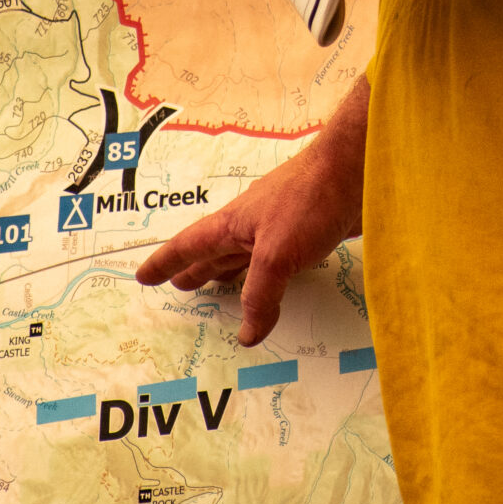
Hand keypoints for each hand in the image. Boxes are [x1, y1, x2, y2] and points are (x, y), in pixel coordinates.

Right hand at [135, 84, 367, 345]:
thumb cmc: (310, 199)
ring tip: (217, 285)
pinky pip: (278, 260)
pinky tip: (275, 281)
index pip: (190, 245)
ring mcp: (281, 226)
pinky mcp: (309, 230)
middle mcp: (253, 224)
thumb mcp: (277, 254)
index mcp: (233, 223)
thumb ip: (260, 295)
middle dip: (196, 268)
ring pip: (246, 254)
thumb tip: (247, 335)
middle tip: (179, 285)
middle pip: (216, 250)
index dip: (166, 262)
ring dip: (229, 270)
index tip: (144, 276)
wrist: (358, 168)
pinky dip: (267, 275)